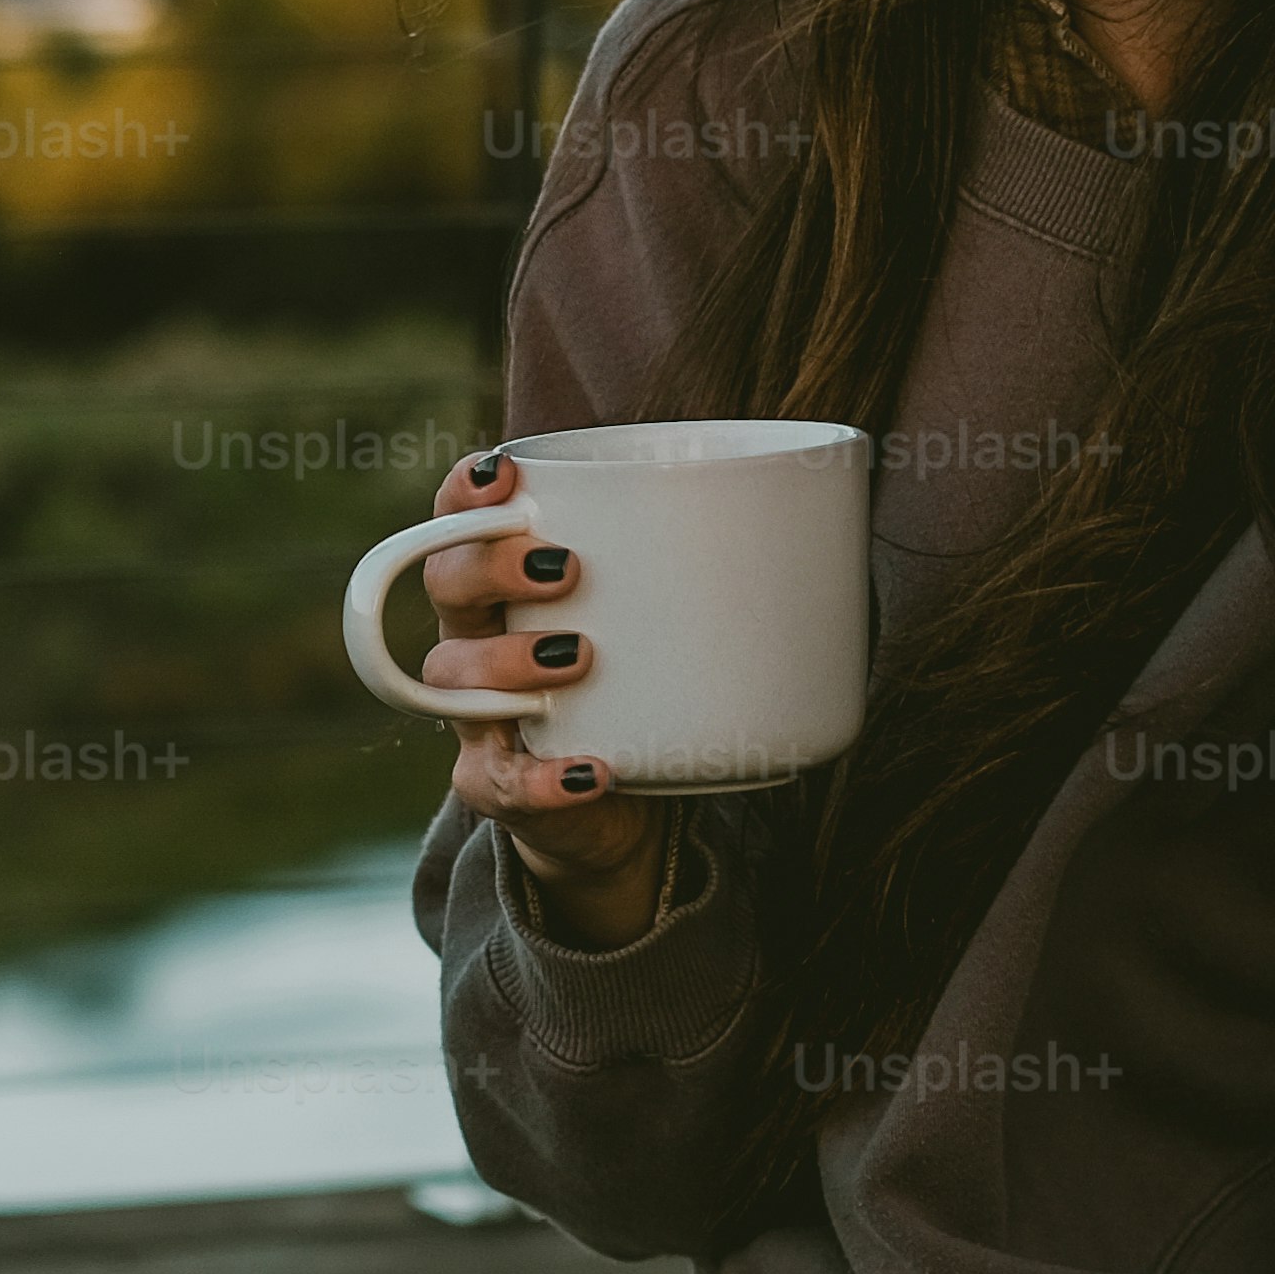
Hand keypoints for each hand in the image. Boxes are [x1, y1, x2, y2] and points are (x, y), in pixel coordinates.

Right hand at [411, 446, 668, 943]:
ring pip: (452, 678)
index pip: (457, 520)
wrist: (625, 802)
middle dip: (491, 564)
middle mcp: (475, 639)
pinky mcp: (500, 787)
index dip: (463, 493)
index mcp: (505, 585)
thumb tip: (827, 507)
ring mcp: (479, 716)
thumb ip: (710, 564)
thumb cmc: (647, 682)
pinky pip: (499, 783)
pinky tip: (593, 770)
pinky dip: (544, 779)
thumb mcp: (667, 617)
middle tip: (566, 567)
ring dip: (508, 662)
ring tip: (579, 656)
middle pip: (446, 586)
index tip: (503, 471)